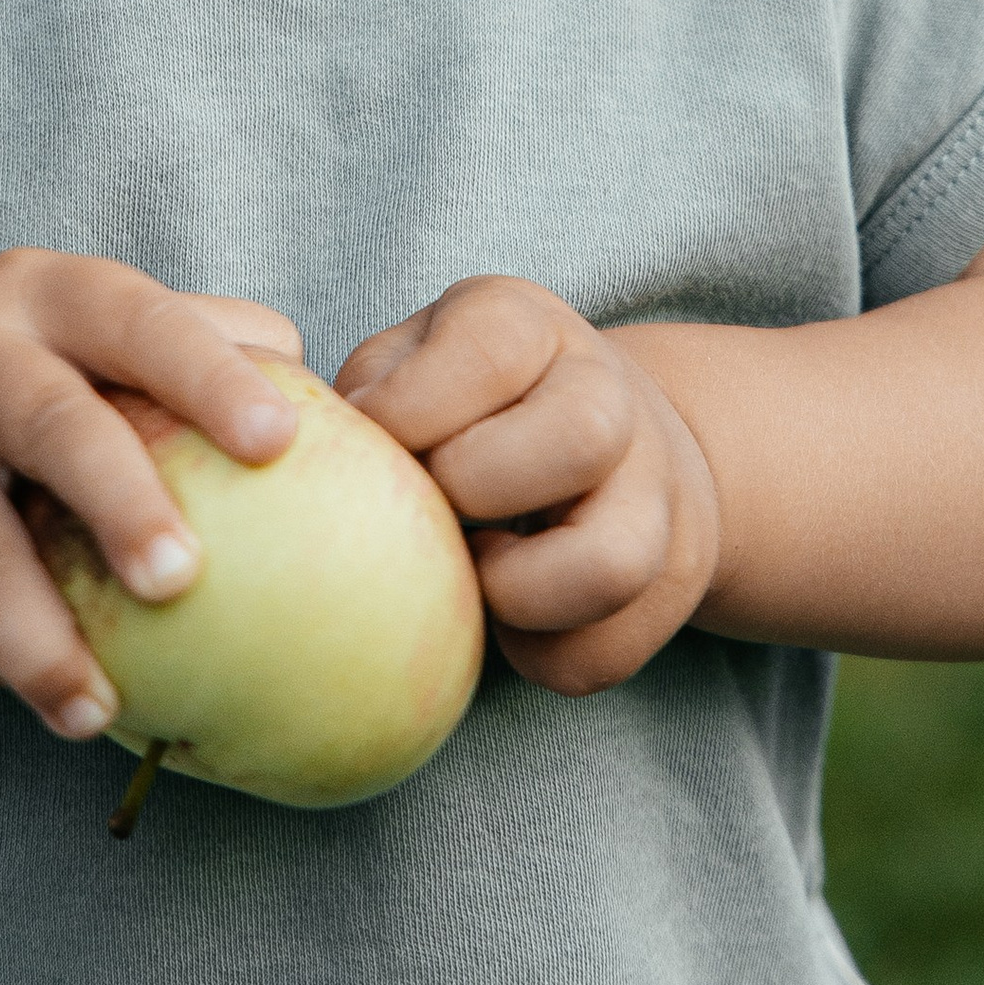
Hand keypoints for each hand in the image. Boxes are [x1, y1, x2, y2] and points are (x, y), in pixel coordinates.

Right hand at [0, 253, 301, 738]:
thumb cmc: (41, 379)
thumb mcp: (104, 339)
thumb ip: (208, 350)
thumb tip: (340, 413)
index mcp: (50, 294)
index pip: (140, 320)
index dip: (208, 377)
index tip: (279, 445)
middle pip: (49, 423)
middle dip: (118, 499)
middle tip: (182, 579)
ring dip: (35, 636)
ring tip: (96, 713)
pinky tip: (52, 704)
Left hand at [339, 276, 719, 694]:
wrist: (616, 439)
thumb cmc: (468, 402)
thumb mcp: (415, 359)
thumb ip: (370, 389)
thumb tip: (314, 448)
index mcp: (533, 327)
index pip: (490, 347)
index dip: (412, 406)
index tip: (375, 438)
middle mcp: (612, 397)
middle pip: (582, 436)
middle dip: (476, 487)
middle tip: (430, 506)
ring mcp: (655, 494)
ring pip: (613, 563)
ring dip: (515, 590)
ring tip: (473, 571)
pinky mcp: (669, 583)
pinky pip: (602, 654)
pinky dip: (535, 656)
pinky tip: (503, 618)